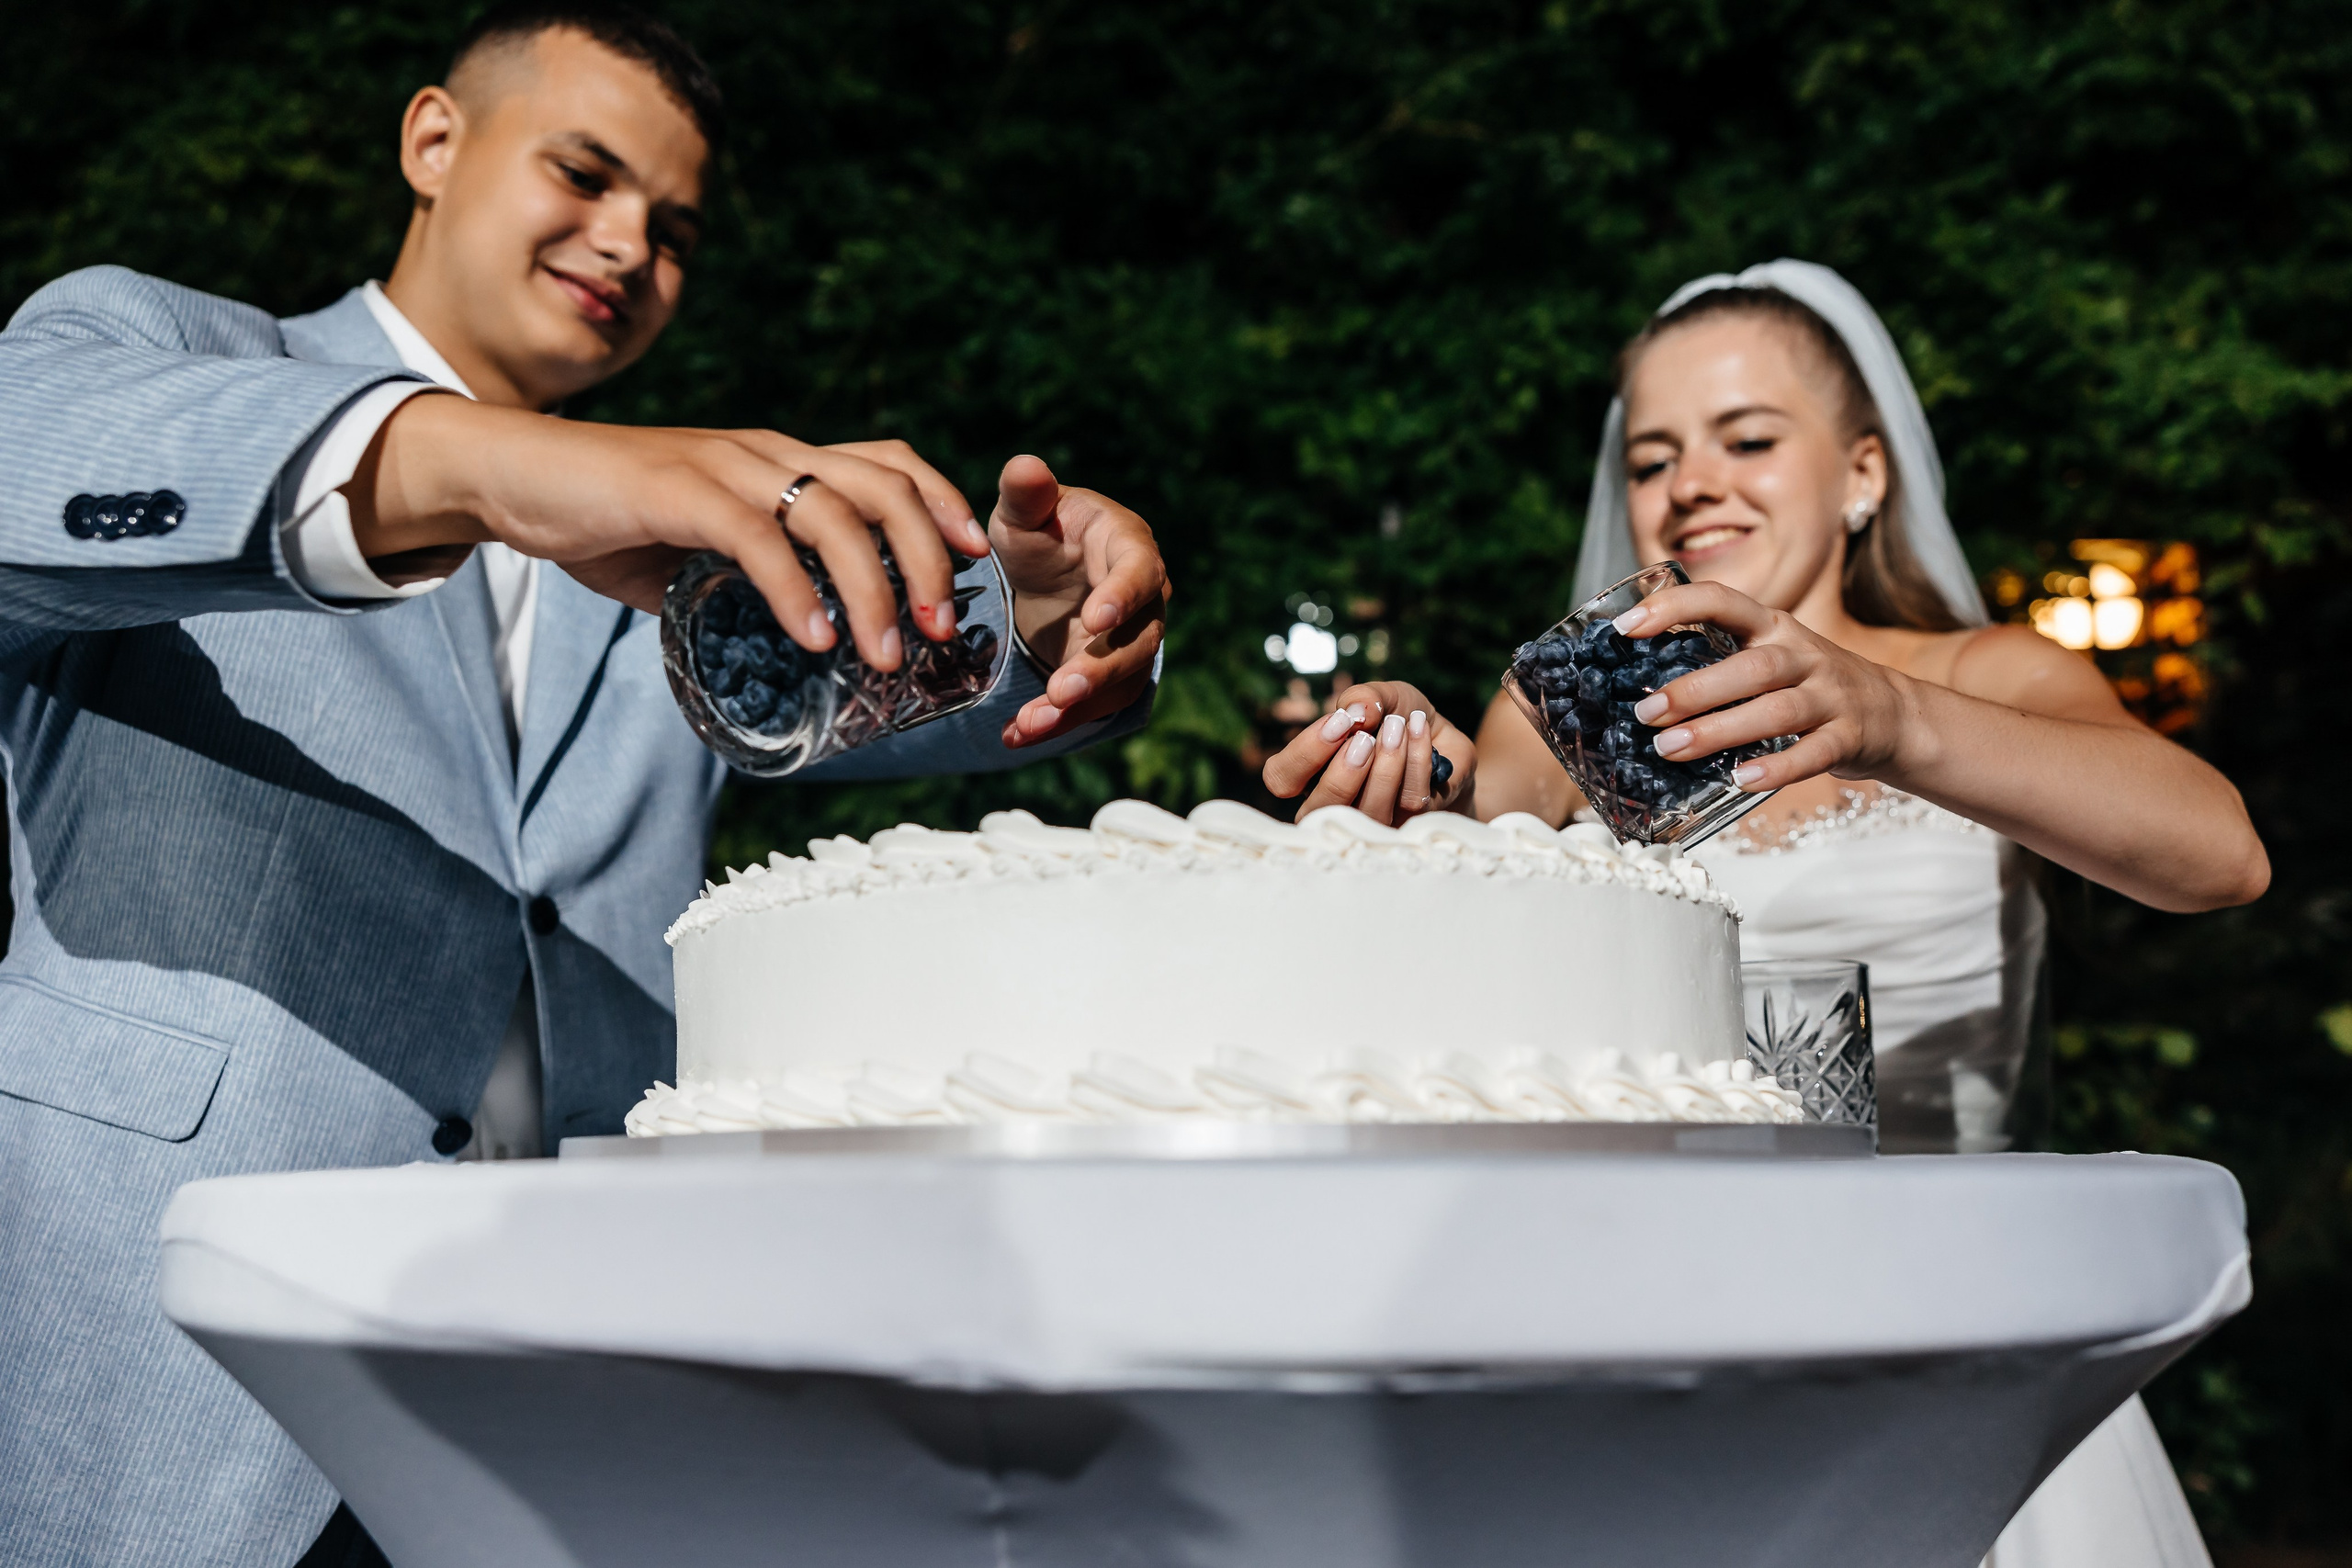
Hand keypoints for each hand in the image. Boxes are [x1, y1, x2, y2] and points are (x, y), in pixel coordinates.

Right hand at [348, 394, 989, 669]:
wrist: (512, 476)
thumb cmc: (607, 514)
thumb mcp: (697, 545)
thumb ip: (748, 576)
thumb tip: (791, 636)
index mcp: (778, 458)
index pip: (886, 463)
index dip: (940, 503)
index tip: (974, 559)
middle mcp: (764, 451)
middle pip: (880, 487)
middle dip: (928, 559)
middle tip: (941, 628)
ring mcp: (721, 466)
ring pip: (830, 514)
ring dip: (873, 588)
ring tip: (889, 651)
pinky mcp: (674, 491)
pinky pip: (754, 539)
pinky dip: (793, 591)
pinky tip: (813, 639)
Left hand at [988, 455, 1170, 746]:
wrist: (1042, 573)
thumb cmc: (1040, 531)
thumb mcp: (1024, 511)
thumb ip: (1026, 494)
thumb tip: (1025, 466)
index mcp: (1129, 548)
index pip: (1140, 572)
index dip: (1124, 595)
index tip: (1097, 618)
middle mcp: (1144, 600)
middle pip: (1137, 641)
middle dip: (1099, 669)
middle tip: (1061, 690)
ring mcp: (1130, 642)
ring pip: (1118, 683)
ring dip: (1077, 709)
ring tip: (1031, 724)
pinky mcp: (1109, 676)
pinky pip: (1092, 707)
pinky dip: (1057, 723)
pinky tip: (1016, 735)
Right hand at [1261, 681, 1473, 824]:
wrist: (1445, 741)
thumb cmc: (1398, 720)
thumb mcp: (1380, 697)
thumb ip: (1363, 699)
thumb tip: (1357, 712)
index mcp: (1310, 774)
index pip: (1281, 778)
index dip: (1305, 752)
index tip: (1340, 722)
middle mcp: (1334, 806)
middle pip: (1319, 808)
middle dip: (1344, 770)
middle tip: (1367, 736)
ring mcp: (1372, 823)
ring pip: (1369, 811)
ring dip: (1386, 763)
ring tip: (1399, 726)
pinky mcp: (1410, 826)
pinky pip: (1410, 800)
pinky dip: (1417, 758)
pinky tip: (1421, 729)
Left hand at [1611, 581, 1914, 791]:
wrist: (1892, 713)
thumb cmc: (1805, 686)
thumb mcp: (1768, 656)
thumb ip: (1717, 661)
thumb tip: (1635, 684)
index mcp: (1773, 627)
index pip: (1722, 600)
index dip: (1674, 607)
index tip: (1626, 626)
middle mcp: (1803, 654)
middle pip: (1750, 666)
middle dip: (1694, 689)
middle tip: (1646, 713)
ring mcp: (1830, 695)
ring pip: (1776, 710)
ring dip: (1720, 730)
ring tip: (1670, 750)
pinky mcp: (1848, 737)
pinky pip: (1812, 753)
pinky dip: (1777, 769)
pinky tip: (1740, 781)